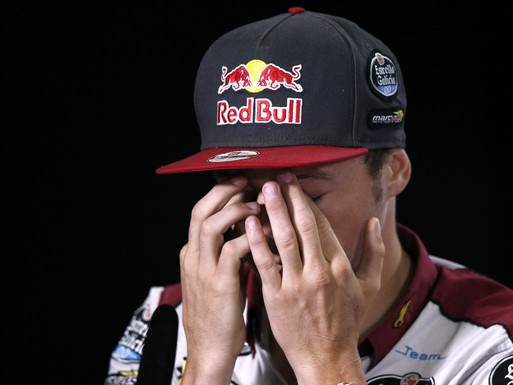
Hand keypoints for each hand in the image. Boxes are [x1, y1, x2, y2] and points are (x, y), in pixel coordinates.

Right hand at [179, 176, 259, 383]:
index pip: (200, 212)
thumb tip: (244, 231)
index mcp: (191, 255)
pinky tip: (268, 234)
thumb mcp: (214, 279)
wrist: (210, 349)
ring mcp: (203, 270)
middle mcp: (192, 258)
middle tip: (249, 182)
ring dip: (237, 210)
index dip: (220, 195)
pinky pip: (233, 250)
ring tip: (258, 204)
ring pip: (211, 225)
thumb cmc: (218, 314)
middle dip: (225, 192)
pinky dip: (251, 238)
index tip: (242, 184)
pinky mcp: (219, 284)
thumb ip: (223, 255)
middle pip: (200, 211)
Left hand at [245, 172, 384, 384]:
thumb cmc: (347, 323)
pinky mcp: (277, 298)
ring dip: (273, 212)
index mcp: (340, 265)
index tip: (295, 186)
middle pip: (303, 225)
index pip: (322, 224)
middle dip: (289, 198)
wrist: (327, 358)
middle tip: (278, 177)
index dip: (306, 201)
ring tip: (263, 190)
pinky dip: (257, 242)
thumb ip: (374, 252)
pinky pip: (266, 264)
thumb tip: (374, 222)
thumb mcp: (368, 287)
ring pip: (283, 239)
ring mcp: (297, 284)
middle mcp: (319, 271)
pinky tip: (249, 224)